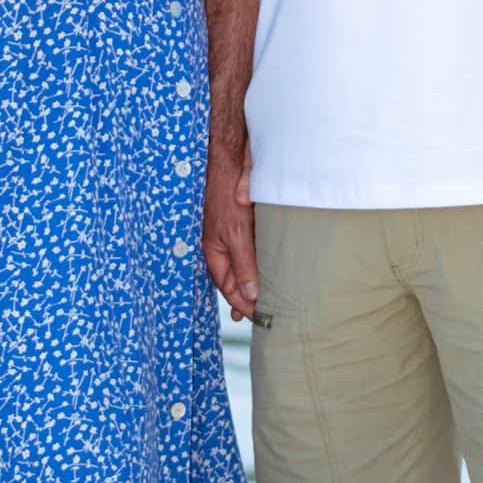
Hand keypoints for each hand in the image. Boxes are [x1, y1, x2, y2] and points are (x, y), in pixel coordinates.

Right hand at [202, 142, 259, 319]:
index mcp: (214, 254)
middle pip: (235, 280)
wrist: (227, 163)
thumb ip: (243, 264)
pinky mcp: (241, 225)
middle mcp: (221, 248)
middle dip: (247, 299)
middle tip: (265, 316)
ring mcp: (230, 236)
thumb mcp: (236, 234)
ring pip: (242, 267)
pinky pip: (249, 251)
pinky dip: (257, 265)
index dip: (244, 305)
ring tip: (264, 302)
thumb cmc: (226, 197)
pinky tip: (267, 269)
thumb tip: (249, 295)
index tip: (261, 318)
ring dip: (253, 283)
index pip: (230, 288)